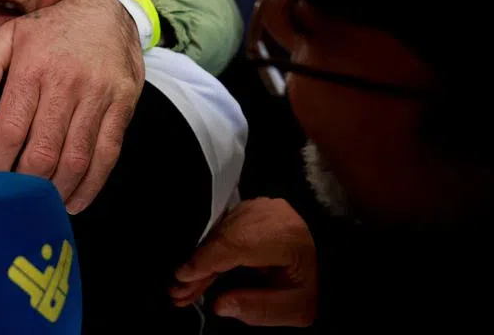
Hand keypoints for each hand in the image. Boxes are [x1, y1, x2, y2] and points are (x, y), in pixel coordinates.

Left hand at [0, 0, 144, 212]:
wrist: (108, 9)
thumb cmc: (52, 28)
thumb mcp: (10, 34)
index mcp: (32, 68)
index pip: (10, 127)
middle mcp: (66, 83)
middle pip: (43, 150)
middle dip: (26, 185)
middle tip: (14, 204)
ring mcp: (98, 95)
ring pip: (76, 157)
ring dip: (58, 191)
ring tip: (43, 208)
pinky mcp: (122, 105)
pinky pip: (108, 153)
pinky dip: (92, 183)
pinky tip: (76, 200)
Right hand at [171, 198, 317, 326]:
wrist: (337, 265)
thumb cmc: (320, 287)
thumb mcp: (297, 309)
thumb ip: (259, 308)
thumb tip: (219, 304)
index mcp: (287, 235)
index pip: (237, 244)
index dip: (207, 260)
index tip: (184, 278)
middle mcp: (270, 213)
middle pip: (223, 238)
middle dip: (199, 267)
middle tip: (178, 292)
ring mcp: (261, 207)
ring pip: (220, 232)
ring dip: (202, 260)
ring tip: (186, 287)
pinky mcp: (253, 209)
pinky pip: (225, 228)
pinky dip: (212, 249)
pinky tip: (199, 271)